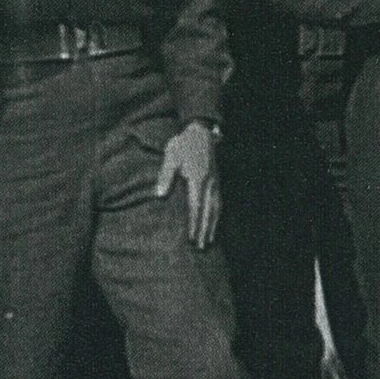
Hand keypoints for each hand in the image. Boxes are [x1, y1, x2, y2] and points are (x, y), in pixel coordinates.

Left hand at [158, 122, 221, 246]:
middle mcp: (208, 183)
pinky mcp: (217, 180)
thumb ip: (166, 175)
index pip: (195, 206)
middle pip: (208, 211)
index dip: (194, 224)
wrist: (201, 131)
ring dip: (213, 225)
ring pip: (216, 208)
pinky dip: (218, 215)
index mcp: (196, 178)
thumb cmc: (182, 144)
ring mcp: (215, 182)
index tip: (191, 239)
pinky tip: (215, 222)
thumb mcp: (171, 156)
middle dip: (205, 230)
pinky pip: (219, 201)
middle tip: (202, 247)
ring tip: (210, 240)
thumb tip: (160, 194)